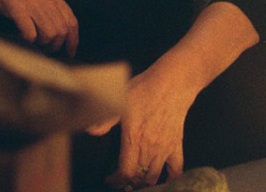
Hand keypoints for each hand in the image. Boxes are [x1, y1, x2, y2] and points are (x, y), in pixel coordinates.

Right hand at [0, 0, 78, 56]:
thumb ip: (48, 4)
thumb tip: (58, 28)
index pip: (71, 21)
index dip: (73, 40)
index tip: (69, 52)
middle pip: (62, 30)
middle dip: (56, 45)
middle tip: (46, 49)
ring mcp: (32, 2)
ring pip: (49, 34)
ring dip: (43, 43)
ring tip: (34, 41)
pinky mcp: (17, 8)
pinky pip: (30, 32)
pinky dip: (29, 38)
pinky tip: (23, 35)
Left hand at [102, 61, 197, 189]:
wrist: (171, 84)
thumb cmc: (144, 89)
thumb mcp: (119, 101)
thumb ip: (104, 120)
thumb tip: (89, 130)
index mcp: (133, 139)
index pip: (125, 171)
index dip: (116, 180)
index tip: (110, 179)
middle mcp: (149, 148)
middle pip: (138, 176)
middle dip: (127, 180)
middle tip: (120, 177)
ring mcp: (164, 148)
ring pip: (154, 176)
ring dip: (144, 180)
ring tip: (136, 177)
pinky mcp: (176, 145)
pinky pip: (176, 170)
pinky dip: (170, 179)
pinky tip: (162, 179)